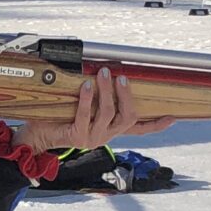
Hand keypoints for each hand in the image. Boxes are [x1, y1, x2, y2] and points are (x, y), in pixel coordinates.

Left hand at [14, 66, 171, 154]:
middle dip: (127, 95)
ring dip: (107, 90)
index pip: (139, 129)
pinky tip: (86, 85)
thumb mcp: (85, 108)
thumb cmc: (60, 117)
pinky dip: (86, 97)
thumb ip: (98, 99)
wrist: (37, 135)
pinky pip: (85, 114)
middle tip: (122, 77)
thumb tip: (108, 73)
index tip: (173, 117)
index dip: (156, 125)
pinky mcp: (77, 136)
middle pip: (128, 117)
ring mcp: (92, 138)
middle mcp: (105, 136)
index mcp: (111, 130)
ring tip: (102, 73)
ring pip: (108, 113)